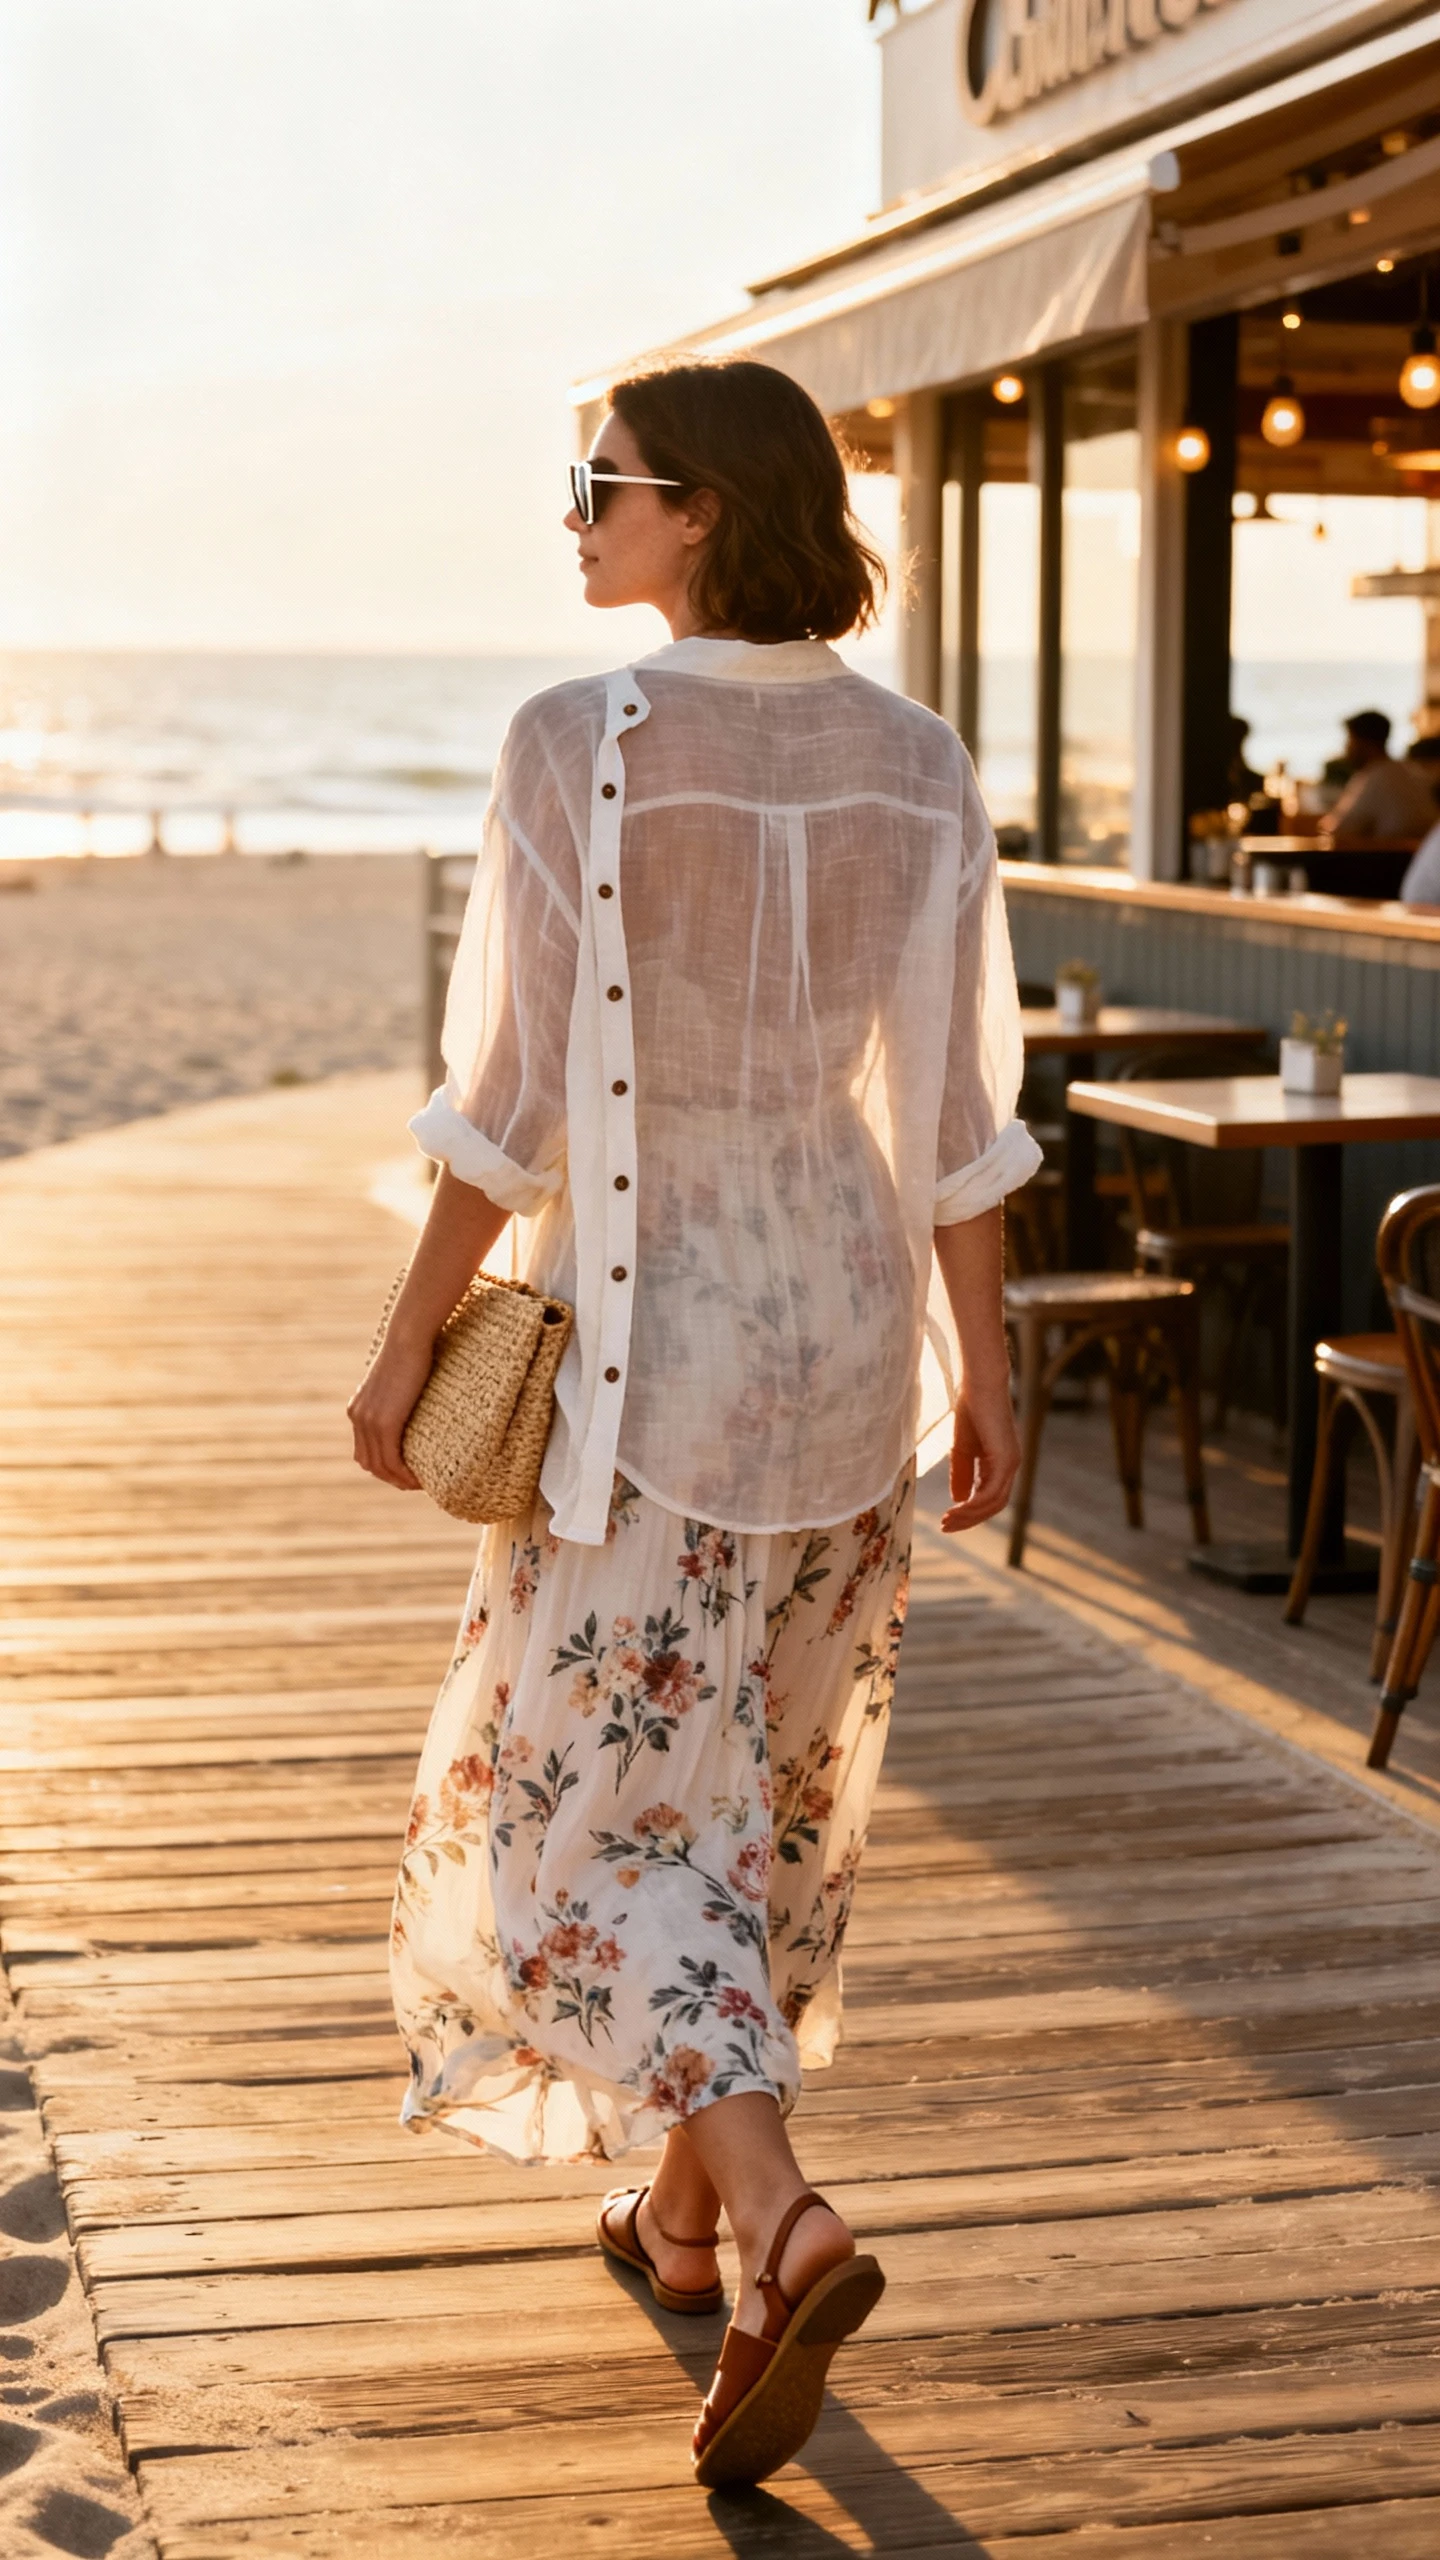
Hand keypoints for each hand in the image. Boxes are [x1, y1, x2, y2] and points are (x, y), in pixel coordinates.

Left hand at [346, 1330, 432, 1490]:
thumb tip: (412, 1399)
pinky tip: (419, 1479)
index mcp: (358, 1410)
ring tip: (419, 1484)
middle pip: (368, 1463)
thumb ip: (397, 1395)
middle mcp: (358, 1418)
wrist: (408, 1338)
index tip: (406, 1472)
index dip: (383, 1466)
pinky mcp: (385, 1423)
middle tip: (414, 1483)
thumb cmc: (412, 1352)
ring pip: (379, 1466)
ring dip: (398, 1480)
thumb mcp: (397, 1380)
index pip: (364, 1450)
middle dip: (390, 1477)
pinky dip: (404, 1474)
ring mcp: (369, 1421)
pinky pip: (392, 1460)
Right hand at [940, 1375, 1019, 1533]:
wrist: (979, 1383)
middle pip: (993, 1506)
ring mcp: (1010, 1463)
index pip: (990, 1498)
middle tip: (945, 1527)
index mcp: (1001, 1463)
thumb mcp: (962, 1447)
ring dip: (969, 1516)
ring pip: (993, 1503)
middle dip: (969, 1520)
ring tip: (946, 1521)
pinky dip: (973, 1504)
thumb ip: (962, 1473)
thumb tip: (959, 1499)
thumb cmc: (971, 1408)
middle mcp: (1010, 1466)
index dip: (970, 1512)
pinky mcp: (1005, 1459)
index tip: (947, 1520)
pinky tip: (955, 1508)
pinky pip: (990, 1492)